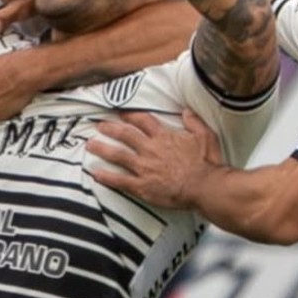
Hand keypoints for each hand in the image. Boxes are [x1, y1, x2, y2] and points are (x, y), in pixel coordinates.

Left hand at [88, 111, 224, 208]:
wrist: (204, 186)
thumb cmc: (207, 163)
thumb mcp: (206, 136)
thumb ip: (194, 122)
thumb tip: (186, 111)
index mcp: (164, 137)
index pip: (143, 121)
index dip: (130, 116)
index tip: (120, 113)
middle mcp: (150, 149)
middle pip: (125, 135)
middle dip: (110, 128)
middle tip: (99, 125)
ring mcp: (144, 168)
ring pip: (118, 155)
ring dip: (102, 149)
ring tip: (90, 144)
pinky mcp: (142, 186)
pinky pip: (120, 180)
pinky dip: (106, 177)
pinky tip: (95, 174)